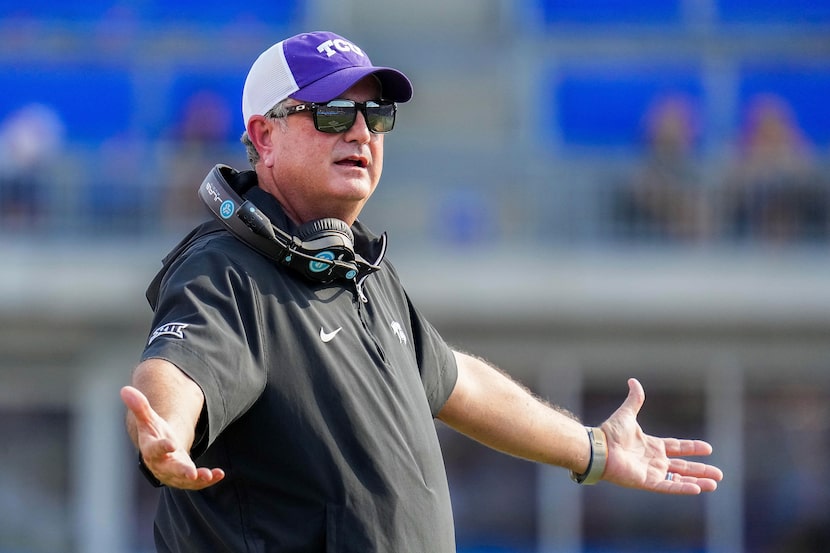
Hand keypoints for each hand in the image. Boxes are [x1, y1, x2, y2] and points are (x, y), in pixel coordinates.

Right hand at [121, 386, 224, 489]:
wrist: (161, 451)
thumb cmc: (154, 434)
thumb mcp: (148, 419)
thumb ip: (140, 406)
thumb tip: (125, 389)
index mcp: (151, 450)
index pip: (154, 449)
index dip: (162, 447)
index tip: (171, 444)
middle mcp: (161, 465)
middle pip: (170, 470)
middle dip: (181, 471)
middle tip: (191, 473)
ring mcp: (174, 474)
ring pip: (184, 480)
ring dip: (197, 479)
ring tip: (209, 475)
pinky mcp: (186, 479)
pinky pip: (197, 483)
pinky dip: (208, 480)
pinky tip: (220, 473)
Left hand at [600, 378, 722, 493]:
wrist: (599, 448)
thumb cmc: (610, 433)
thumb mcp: (627, 414)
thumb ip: (634, 399)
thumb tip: (633, 380)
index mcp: (651, 446)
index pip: (677, 447)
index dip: (692, 448)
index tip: (708, 448)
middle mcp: (654, 460)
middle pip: (682, 466)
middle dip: (701, 470)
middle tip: (719, 474)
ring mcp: (651, 472)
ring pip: (679, 478)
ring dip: (697, 481)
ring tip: (714, 484)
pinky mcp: (647, 482)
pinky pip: (668, 486)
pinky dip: (683, 487)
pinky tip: (698, 489)